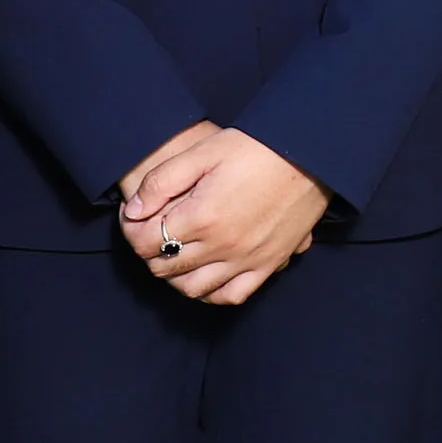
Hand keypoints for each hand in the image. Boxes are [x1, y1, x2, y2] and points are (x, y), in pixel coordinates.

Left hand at [122, 124, 330, 304]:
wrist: (310, 153)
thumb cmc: (256, 147)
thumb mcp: (203, 152)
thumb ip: (161, 182)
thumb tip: (132, 211)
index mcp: (202, 216)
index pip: (146, 242)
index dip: (131, 230)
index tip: (135, 217)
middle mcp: (223, 246)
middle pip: (165, 267)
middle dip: (149, 251)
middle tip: (152, 231)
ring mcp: (247, 260)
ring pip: (193, 288)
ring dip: (175, 275)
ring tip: (175, 253)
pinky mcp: (269, 264)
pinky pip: (232, 295)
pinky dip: (212, 292)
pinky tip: (206, 274)